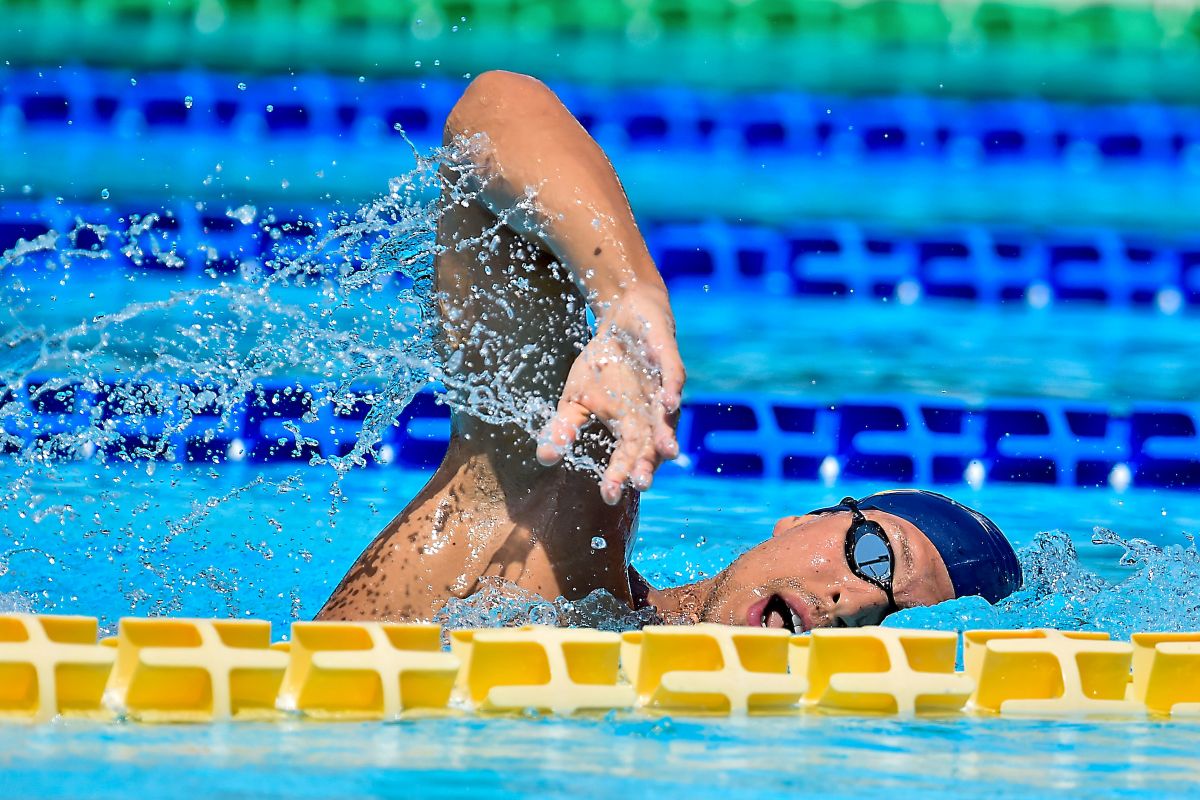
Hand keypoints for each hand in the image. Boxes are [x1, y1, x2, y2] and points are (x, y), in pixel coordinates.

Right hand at [536, 289, 684, 503]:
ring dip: (668, 435)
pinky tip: (667, 403)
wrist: (622, 320)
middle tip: (641, 484)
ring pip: (669, 419)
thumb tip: (544, 457)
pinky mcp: (668, 362)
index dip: (618, 476)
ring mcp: (662, 390)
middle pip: (651, 447)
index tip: (608, 496)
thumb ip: (565, 428)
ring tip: (667, 452)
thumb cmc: (603, 366)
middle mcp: (650, 417)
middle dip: (647, 465)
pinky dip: (672, 391)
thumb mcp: (576, 399)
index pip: (623, 458)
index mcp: (628, 429)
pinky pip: (674, 378)